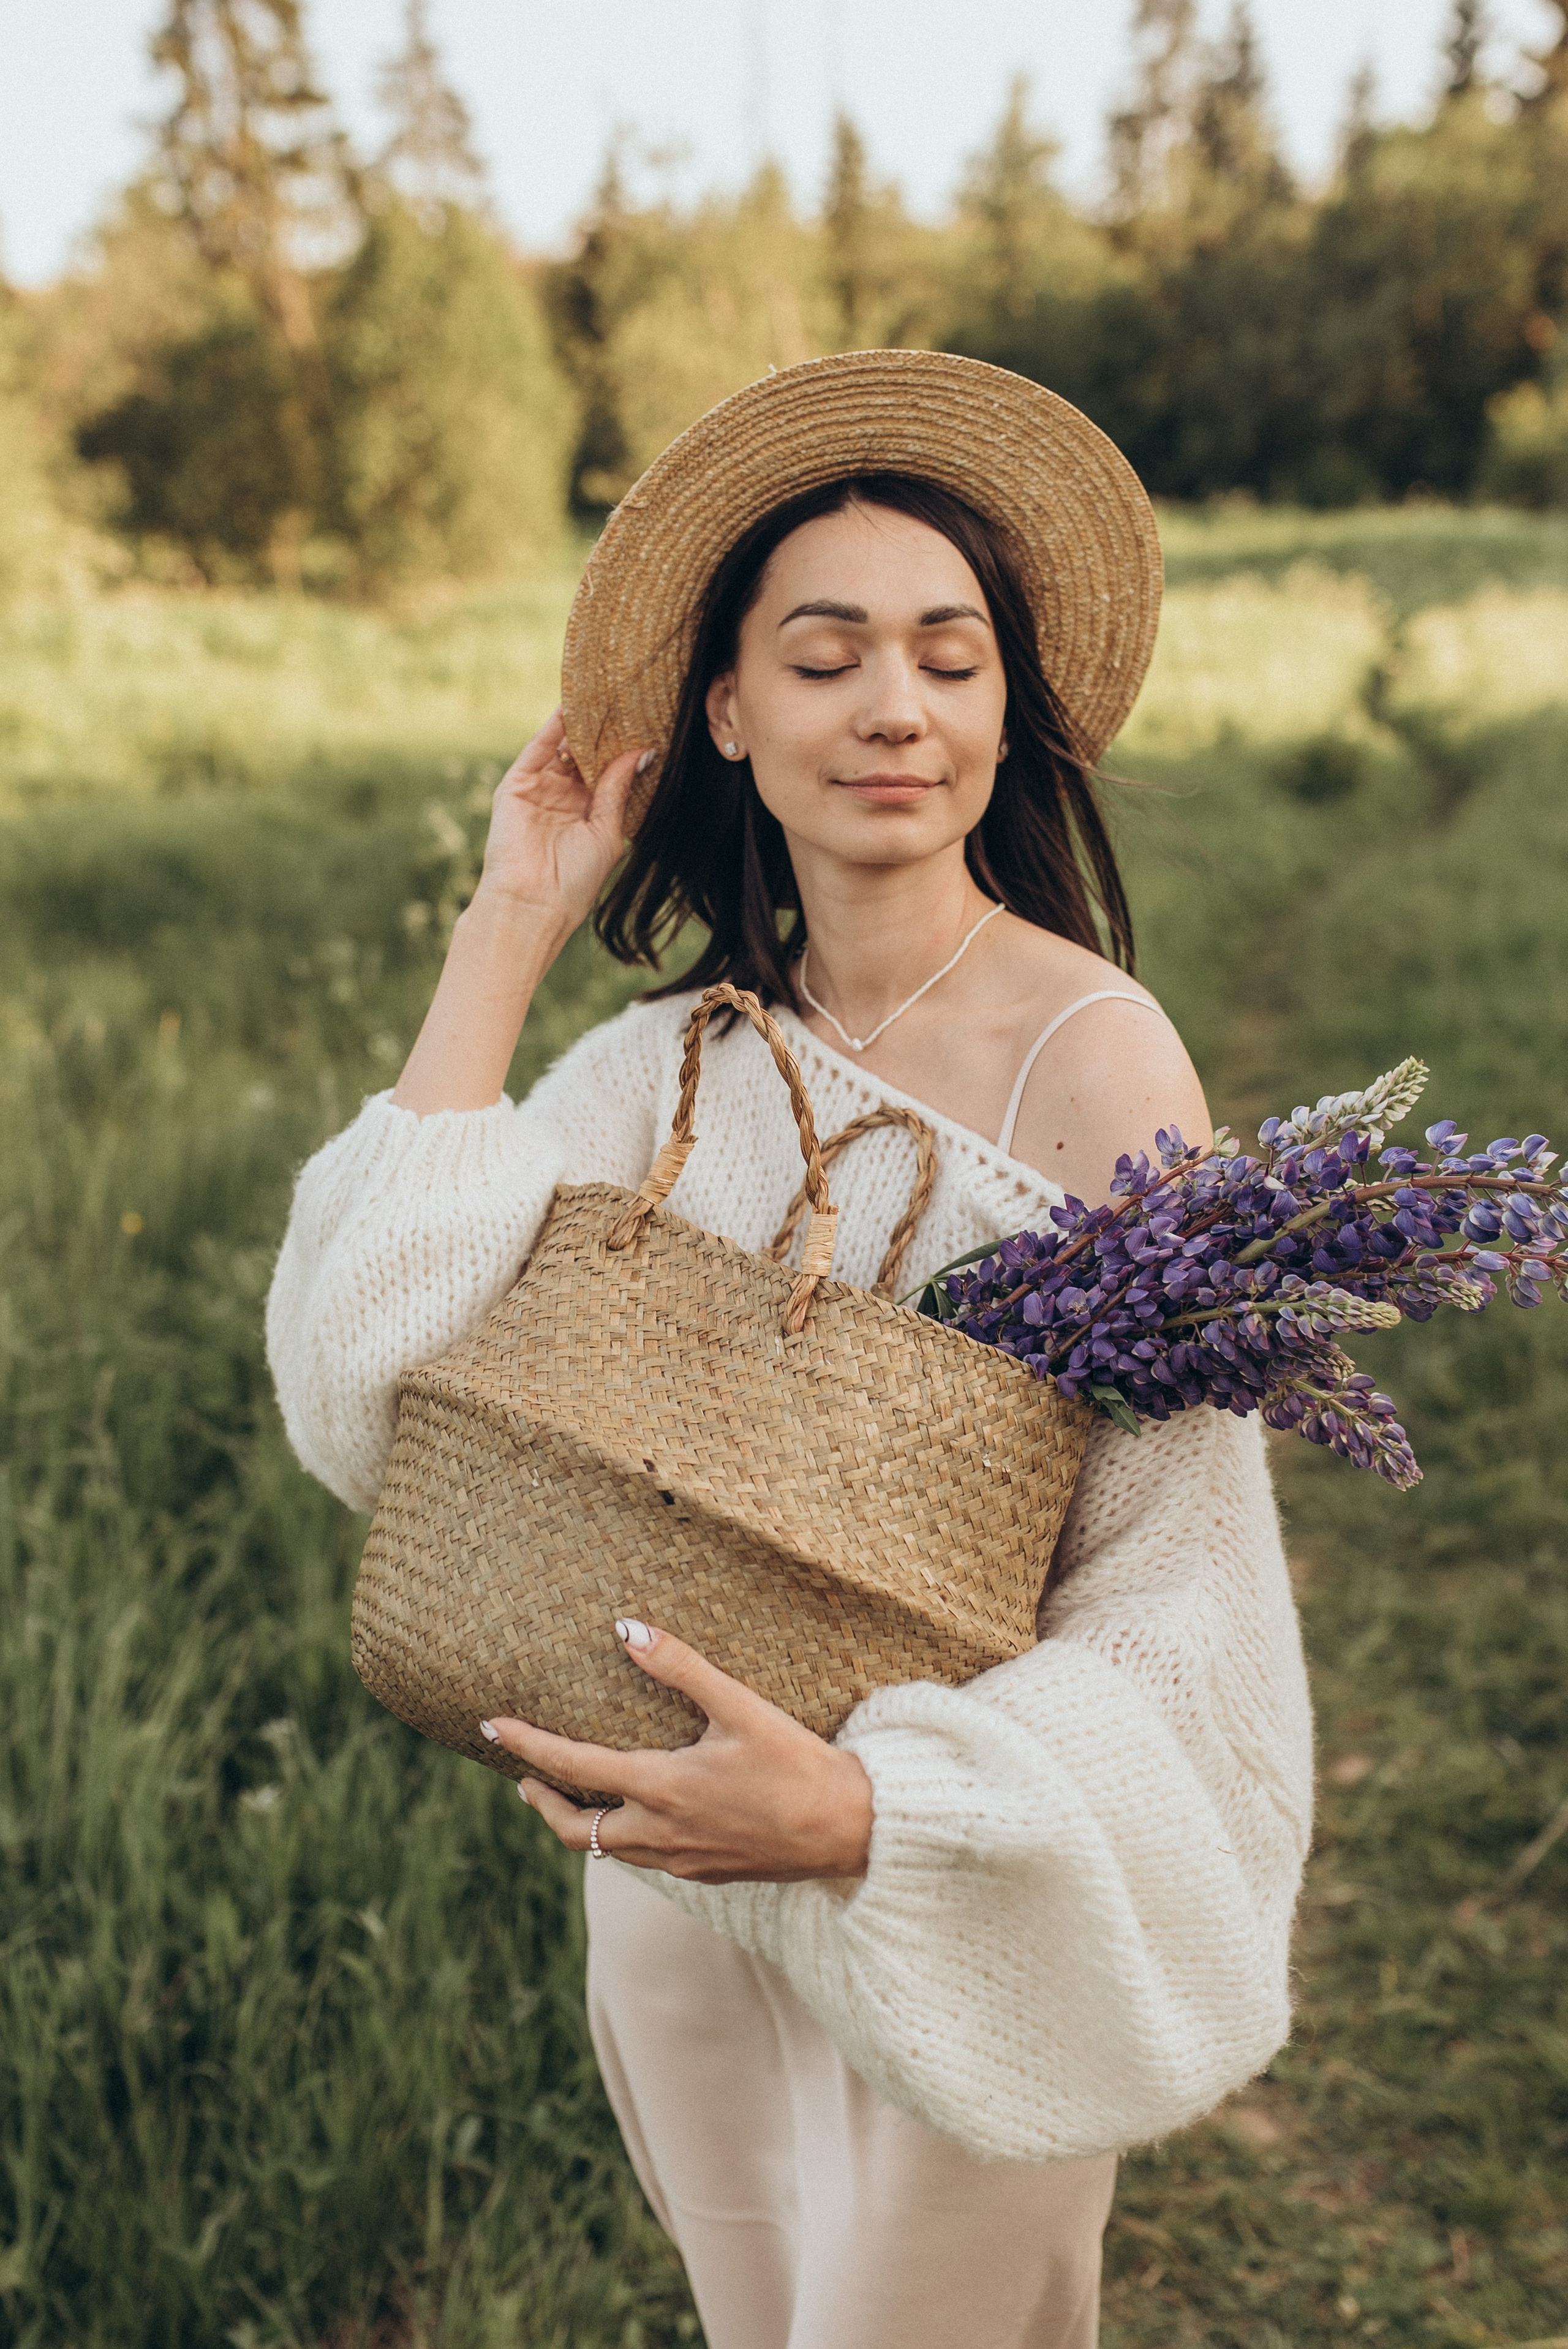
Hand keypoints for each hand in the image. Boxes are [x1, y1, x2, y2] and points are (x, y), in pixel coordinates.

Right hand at [474, 706, 648, 943]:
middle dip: (607, 730)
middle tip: (631, 698)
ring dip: (583, 721)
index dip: (626, 749)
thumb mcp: (607, 832)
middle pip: (588, 754)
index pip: (610, 771)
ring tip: (607, 692)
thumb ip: (618, 789)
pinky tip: (573, 703)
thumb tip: (643, 752)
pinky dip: (555, 725)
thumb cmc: (575, 881)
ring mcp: (540, 789)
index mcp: (591, 813)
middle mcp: (565, 798)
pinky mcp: (517, 784)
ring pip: (565, 745)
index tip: (650, 722)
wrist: (532, 904)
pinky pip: (539, 747)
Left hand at [484, 1621, 874, 1884]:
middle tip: (523, 1778)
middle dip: (541, 1804)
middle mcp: (660, 1833)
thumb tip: (627, 1630)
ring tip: (573, 1796)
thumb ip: (681, 1667)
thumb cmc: (798, 1765)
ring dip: (580, 1824)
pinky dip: (622, 1838)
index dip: (527, 1745)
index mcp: (661, 1788)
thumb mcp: (740, 1706)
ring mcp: (681, 1861)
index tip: (493, 1726)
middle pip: (573, 1832)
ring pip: (607, 1852)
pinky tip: (639, 1816)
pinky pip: (644, 1860)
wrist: (849, 1831)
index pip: (572, 1768)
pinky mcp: (706, 1873)